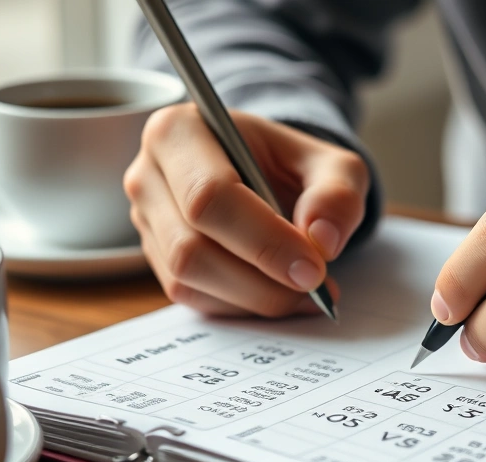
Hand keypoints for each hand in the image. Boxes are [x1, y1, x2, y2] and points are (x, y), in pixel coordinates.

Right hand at [124, 104, 368, 315]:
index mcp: (179, 132)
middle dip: (260, 278)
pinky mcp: (156, 258)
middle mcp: (148, 176)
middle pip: (190, 247)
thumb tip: (322, 240)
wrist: (266, 175)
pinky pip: (192, 297)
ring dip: (253, 297)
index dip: (263, 241)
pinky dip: (241, 305)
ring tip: (304, 292)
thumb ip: (337, 194)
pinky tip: (277, 293)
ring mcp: (147, 221)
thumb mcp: (331, 165)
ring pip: (188, 279)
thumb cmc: (289, 165)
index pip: (209, 196)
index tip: (313, 268)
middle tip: (314, 285)